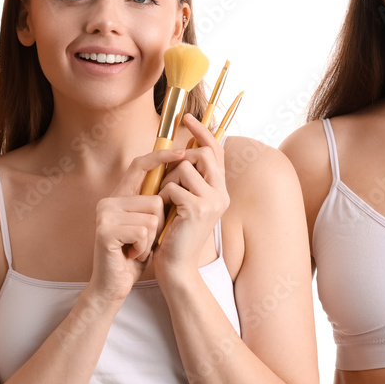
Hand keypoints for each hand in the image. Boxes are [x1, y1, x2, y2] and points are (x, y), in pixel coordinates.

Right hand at [90, 147, 184, 302]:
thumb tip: (180, 176)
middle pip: (154, 198)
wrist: (113, 284)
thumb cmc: (134, 254)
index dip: (161, 157)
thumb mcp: (148, 224)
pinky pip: (143, 231)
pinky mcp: (105, 230)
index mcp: (119, 196)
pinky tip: (133, 255)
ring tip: (138, 248)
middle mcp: (109, 201)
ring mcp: (105, 215)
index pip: (140, 166)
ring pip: (151, 216)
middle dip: (159, 223)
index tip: (182, 151)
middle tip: (147, 239)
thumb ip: (155, 202)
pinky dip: (144, 248)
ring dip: (151, 238)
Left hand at [153, 114, 229, 282]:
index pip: (217, 151)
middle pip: (204, 153)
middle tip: (166, 171)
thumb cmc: (175, 234)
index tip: (187, 117)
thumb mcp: (185, 202)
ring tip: (165, 203)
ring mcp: (212, 201)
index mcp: (220, 190)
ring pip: (184, 168)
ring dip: (167, 181)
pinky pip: (173, 186)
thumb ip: (188, 178)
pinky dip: (162, 196)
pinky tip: (164, 213)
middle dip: (181, 157)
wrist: (177, 266)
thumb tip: (184, 147)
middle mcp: (221, 194)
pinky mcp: (198, 208)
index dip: (203, 131)